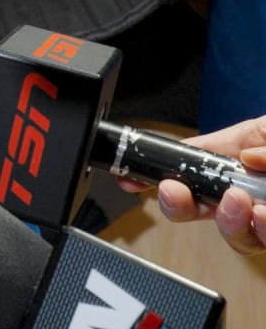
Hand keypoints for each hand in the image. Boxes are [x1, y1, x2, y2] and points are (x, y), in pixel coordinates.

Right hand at [116, 116, 265, 254]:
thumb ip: (261, 138)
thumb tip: (246, 158)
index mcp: (242, 161)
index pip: (190, 169)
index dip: (154, 175)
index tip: (129, 180)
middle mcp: (249, 194)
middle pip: (197, 209)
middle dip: (178, 205)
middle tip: (174, 192)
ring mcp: (261, 221)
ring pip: (232, 236)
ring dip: (229, 221)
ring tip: (239, 202)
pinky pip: (259, 243)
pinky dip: (259, 231)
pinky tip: (263, 216)